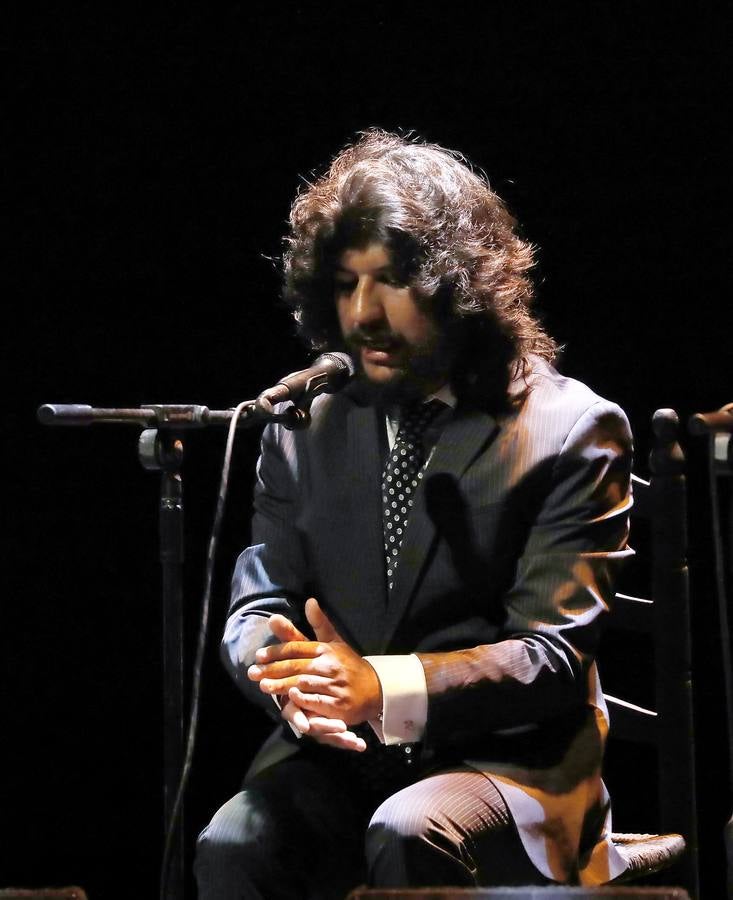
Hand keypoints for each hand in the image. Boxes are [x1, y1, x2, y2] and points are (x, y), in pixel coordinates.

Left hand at [248, 598, 381, 726]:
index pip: (297, 648)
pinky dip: (303, 699)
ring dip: (282, 685)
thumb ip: (319, 623)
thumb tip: (310, 601)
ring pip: (304, 683)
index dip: (277, 651)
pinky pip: (317, 702)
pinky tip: (291, 698)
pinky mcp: (339, 705)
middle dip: (273, 670)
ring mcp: (335, 685)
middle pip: (296, 666)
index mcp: (326, 650)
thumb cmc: (349, 665)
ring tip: (264, 686)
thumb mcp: (335, 642)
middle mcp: (330, 665)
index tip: (259, 655)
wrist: (376, 689)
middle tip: (253, 673)